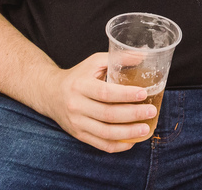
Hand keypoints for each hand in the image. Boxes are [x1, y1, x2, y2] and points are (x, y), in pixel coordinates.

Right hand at [39, 53, 157, 152]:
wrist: (50, 94)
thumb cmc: (78, 76)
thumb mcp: (94, 62)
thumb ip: (118, 58)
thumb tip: (144, 55)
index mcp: (80, 86)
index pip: (105, 93)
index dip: (125, 95)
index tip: (143, 94)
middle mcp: (77, 106)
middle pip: (108, 114)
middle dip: (132, 114)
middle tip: (151, 111)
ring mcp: (77, 123)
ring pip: (105, 132)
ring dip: (128, 133)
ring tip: (146, 128)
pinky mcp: (79, 135)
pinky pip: (100, 144)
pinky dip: (117, 145)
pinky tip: (132, 140)